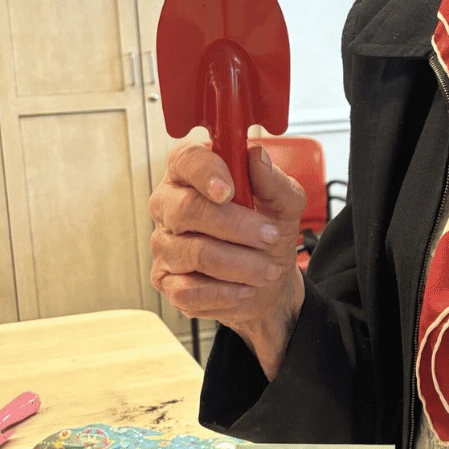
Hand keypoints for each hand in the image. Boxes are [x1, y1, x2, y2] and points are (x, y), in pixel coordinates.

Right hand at [149, 142, 306, 378]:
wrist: (267, 279)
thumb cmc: (268, 230)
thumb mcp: (285, 203)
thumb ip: (274, 181)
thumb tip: (257, 157)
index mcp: (194, 174)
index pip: (185, 159)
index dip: (205, 172)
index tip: (230, 191)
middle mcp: (169, 204)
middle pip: (186, 209)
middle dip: (236, 226)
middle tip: (269, 235)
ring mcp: (163, 243)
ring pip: (195, 252)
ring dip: (241, 263)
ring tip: (268, 269)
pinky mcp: (165, 280)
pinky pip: (189, 289)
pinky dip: (226, 291)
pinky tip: (245, 288)